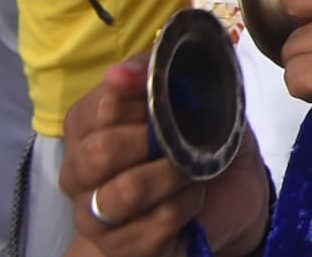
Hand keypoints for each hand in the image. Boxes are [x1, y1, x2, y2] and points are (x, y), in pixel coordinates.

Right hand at [59, 57, 268, 256]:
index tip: (173, 97)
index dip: (142, 101)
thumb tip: (120, 72)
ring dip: (171, 175)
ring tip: (191, 169)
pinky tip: (193, 199)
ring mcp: (94, 217)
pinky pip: (153, 224)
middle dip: (152, 141)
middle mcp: (79, 174)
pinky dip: (185, 206)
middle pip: (98, 153)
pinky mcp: (121, 249)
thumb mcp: (194, 94)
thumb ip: (159, 73)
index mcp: (88, 129)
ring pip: (123, 193)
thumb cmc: (202, 138)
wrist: (232, 193)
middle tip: (181, 139)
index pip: (95, 108)